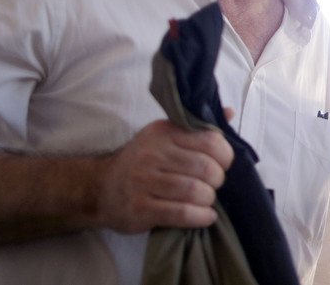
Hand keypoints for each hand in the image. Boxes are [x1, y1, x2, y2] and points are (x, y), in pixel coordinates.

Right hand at [96, 118, 234, 232]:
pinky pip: (182, 213)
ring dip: (209, 200)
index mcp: (164, 132)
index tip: (223, 165)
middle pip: (205, 168)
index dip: (225, 156)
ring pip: (195, 191)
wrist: (99, 187)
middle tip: (213, 185)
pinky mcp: (140, 208)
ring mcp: (144, 181)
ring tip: (207, 201)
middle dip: (218, 180)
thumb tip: (230, 112)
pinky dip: (201, 217)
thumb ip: (197, 127)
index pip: (210, 141)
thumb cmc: (141, 161)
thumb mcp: (165, 135)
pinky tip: (206, 216)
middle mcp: (153, 154)